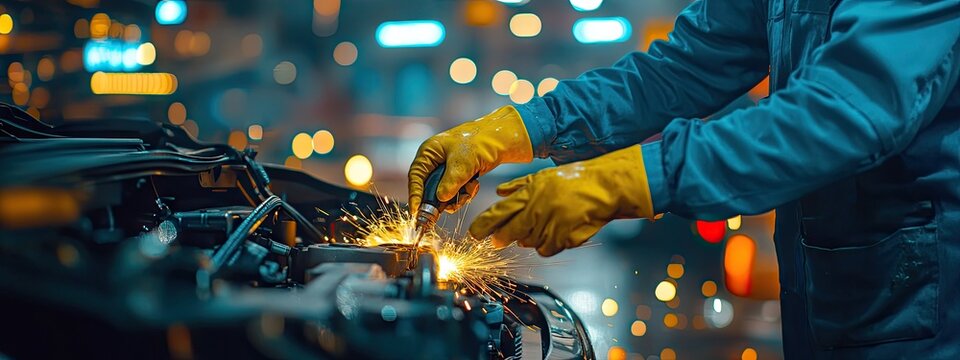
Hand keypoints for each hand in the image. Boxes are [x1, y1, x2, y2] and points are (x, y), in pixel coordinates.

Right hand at [408, 106, 533, 213]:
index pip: (416, 176)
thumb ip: (450, 182)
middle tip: (447, 209)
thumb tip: (441, 199)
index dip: (415, 194)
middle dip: (441, 199)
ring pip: (444, 194)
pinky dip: (465, 193)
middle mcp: (435, 162)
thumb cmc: (479, 142)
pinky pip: (456, 192)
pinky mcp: (459, 176)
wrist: (501, 140)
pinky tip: (474, 185)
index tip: (416, 211)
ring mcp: (447, 170)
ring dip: (457, 196)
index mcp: (429, 152)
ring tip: (470, 188)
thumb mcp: (463, 163)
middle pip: (429, 188)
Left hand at [469, 145, 655, 255]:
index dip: (484, 225)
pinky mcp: (563, 238)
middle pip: (510, 232)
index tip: (475, 234)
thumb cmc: (573, 180)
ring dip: (530, 238)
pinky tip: (556, 232)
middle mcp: (536, 210)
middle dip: (500, 238)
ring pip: (529, 242)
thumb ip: (518, 186)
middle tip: (496, 241)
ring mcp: (550, 226)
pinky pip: (547, 249)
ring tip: (543, 224)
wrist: (603, 188)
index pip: (499, 212)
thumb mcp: (542, 177)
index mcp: (529, 194)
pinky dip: (548, 244)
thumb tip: (500, 193)